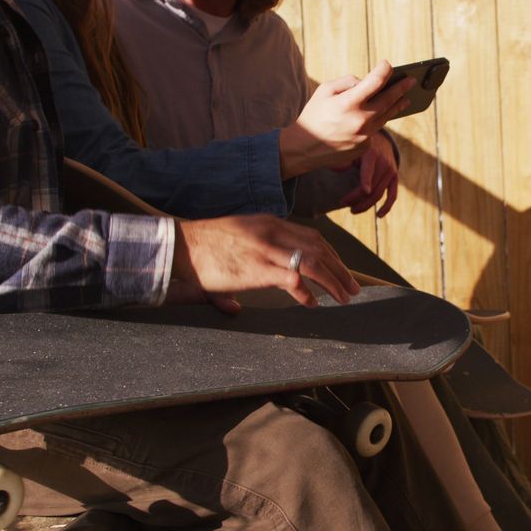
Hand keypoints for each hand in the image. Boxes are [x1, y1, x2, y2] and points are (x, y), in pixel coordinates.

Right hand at [168, 214, 359, 308]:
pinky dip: (306, 291)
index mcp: (270, 223)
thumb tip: (236, 306)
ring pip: (313, 262)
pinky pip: (292, 278)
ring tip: (343, 297)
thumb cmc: (202, 248)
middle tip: (352, 287)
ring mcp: (266, 250)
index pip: (312, 236)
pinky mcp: (256, 268)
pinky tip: (312, 303)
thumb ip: (246, 266)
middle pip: (319, 248)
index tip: (342, 270)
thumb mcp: (235, 244)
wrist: (178, 246)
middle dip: (340, 269)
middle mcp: (273, 232)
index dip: (332, 254)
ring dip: (333, 281)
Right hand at [279, 60, 414, 179]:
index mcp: (348, 103)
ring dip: (396, 106)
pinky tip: (376, 116)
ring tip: (405, 99)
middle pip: (388, 100)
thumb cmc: (313, 115)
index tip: (388, 64)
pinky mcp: (365, 147)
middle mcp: (360, 120)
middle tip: (412, 80)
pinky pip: (374, 129)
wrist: (303, 149)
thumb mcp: (324, 91)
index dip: (384, 70)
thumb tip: (367, 82)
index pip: (374, 82)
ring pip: (386, 117)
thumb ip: (348, 82)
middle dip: (401, 88)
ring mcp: (364, 136)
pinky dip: (375, 121)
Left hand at [339, 132, 398, 217]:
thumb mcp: (352, 149)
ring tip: (352, 209)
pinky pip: (392, 195)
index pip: (368, 171)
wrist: (381, 141)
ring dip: (366, 205)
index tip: (364, 191)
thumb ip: (343, 159)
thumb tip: (334, 168)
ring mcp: (391, 172)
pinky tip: (379, 216)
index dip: (366, 182)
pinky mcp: (395, 178)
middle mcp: (384, 164)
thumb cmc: (362, 147)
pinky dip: (387, 206)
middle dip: (356, 198)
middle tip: (343, 203)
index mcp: (371, 155)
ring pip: (379, 194)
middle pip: (371, 187)